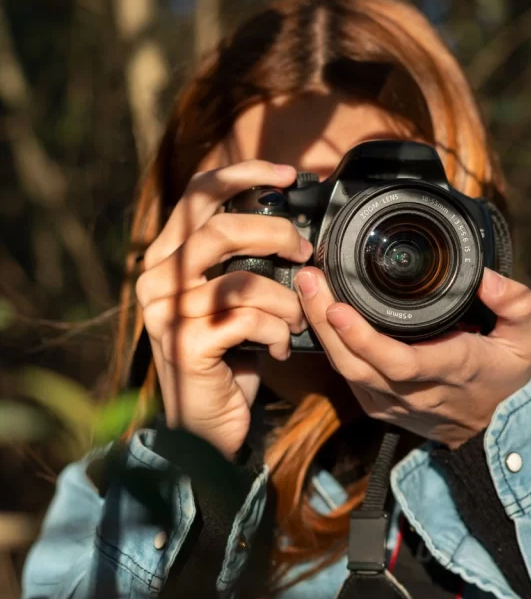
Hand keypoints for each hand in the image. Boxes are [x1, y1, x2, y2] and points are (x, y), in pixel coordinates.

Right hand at [135, 160, 311, 456]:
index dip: (243, 174)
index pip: (199, 194)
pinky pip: (248, 320)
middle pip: (220, 230)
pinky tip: (279, 349)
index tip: (288, 173)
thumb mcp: (236, 300)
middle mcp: (158, 278)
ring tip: (295, 321)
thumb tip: (298, 230)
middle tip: (306, 254)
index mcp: (169, 256)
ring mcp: (167, 312)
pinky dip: (277, 333)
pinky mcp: (186, 344)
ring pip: (243, 280)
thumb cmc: (230, 356)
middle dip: (276, 236)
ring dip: (285, 301)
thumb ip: (248, 262)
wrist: (205, 424)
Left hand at [294, 267, 530, 447]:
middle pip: (360, 365)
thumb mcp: (527, 337)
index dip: (364, 338)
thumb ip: (515, 303)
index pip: (401, 361)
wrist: (497, 427)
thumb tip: (487, 278)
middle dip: (327, 323)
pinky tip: (319, 315)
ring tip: (308, 288)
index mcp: (453, 369)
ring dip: (322, 332)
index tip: (338, 307)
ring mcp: (395, 404)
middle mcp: (418, 391)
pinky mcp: (381, 407)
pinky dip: (330, 347)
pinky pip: (349, 378)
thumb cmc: (509, 375)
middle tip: (310, 280)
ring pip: (348, 372)